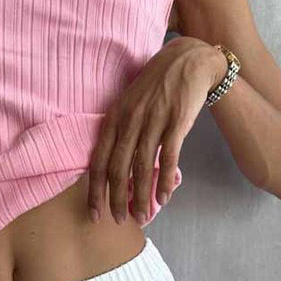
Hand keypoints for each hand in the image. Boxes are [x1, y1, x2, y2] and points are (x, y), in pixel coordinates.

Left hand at [87, 36, 226, 223]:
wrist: (187, 60)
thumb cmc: (155, 88)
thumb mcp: (128, 106)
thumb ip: (120, 134)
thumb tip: (116, 169)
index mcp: (113, 119)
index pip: (98, 161)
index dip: (95, 190)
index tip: (94, 214)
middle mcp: (129, 121)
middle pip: (118, 168)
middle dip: (116, 199)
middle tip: (119, 221)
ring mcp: (153, 121)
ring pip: (142, 167)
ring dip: (141, 196)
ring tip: (142, 216)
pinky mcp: (177, 121)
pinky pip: (169, 157)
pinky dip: (165, 180)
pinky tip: (163, 197)